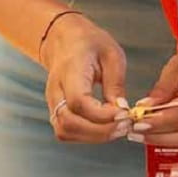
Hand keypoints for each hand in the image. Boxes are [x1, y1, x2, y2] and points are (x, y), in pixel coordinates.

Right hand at [41, 13, 131, 143]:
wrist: (64, 39)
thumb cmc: (89, 43)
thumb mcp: (111, 54)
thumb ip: (116, 83)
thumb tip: (122, 110)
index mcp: (70, 70)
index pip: (79, 101)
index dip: (102, 115)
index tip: (124, 114)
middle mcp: (55, 89)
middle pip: (69, 122)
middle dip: (100, 131)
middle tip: (124, 125)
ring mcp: (53, 102)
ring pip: (65, 131)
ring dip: (94, 137)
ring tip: (117, 128)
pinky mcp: (56, 111)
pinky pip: (67, 131)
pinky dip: (87, 136)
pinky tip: (105, 128)